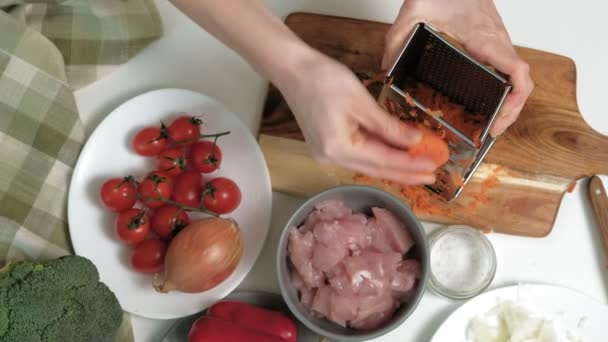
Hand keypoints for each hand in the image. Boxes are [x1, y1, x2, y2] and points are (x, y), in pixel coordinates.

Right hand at [276, 51, 437, 184]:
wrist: (292, 70)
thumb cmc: (322, 79)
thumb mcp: (361, 101)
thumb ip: (388, 126)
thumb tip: (414, 141)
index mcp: (338, 148)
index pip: (383, 162)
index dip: (410, 166)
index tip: (432, 168)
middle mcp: (330, 157)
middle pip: (375, 170)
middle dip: (405, 173)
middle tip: (431, 176)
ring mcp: (326, 154)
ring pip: (367, 165)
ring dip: (393, 166)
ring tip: (418, 167)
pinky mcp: (326, 146)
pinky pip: (358, 156)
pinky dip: (378, 156)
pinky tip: (393, 155)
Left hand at [383, 0, 533, 135]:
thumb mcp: (411, 18)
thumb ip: (397, 43)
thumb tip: (387, 70)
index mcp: (483, 40)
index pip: (515, 70)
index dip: (514, 100)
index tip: (499, 120)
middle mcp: (497, 43)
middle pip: (520, 83)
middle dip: (510, 112)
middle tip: (492, 132)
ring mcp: (498, 44)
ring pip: (515, 79)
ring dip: (508, 103)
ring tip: (491, 124)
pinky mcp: (493, 45)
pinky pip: (506, 71)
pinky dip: (503, 90)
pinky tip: (486, 102)